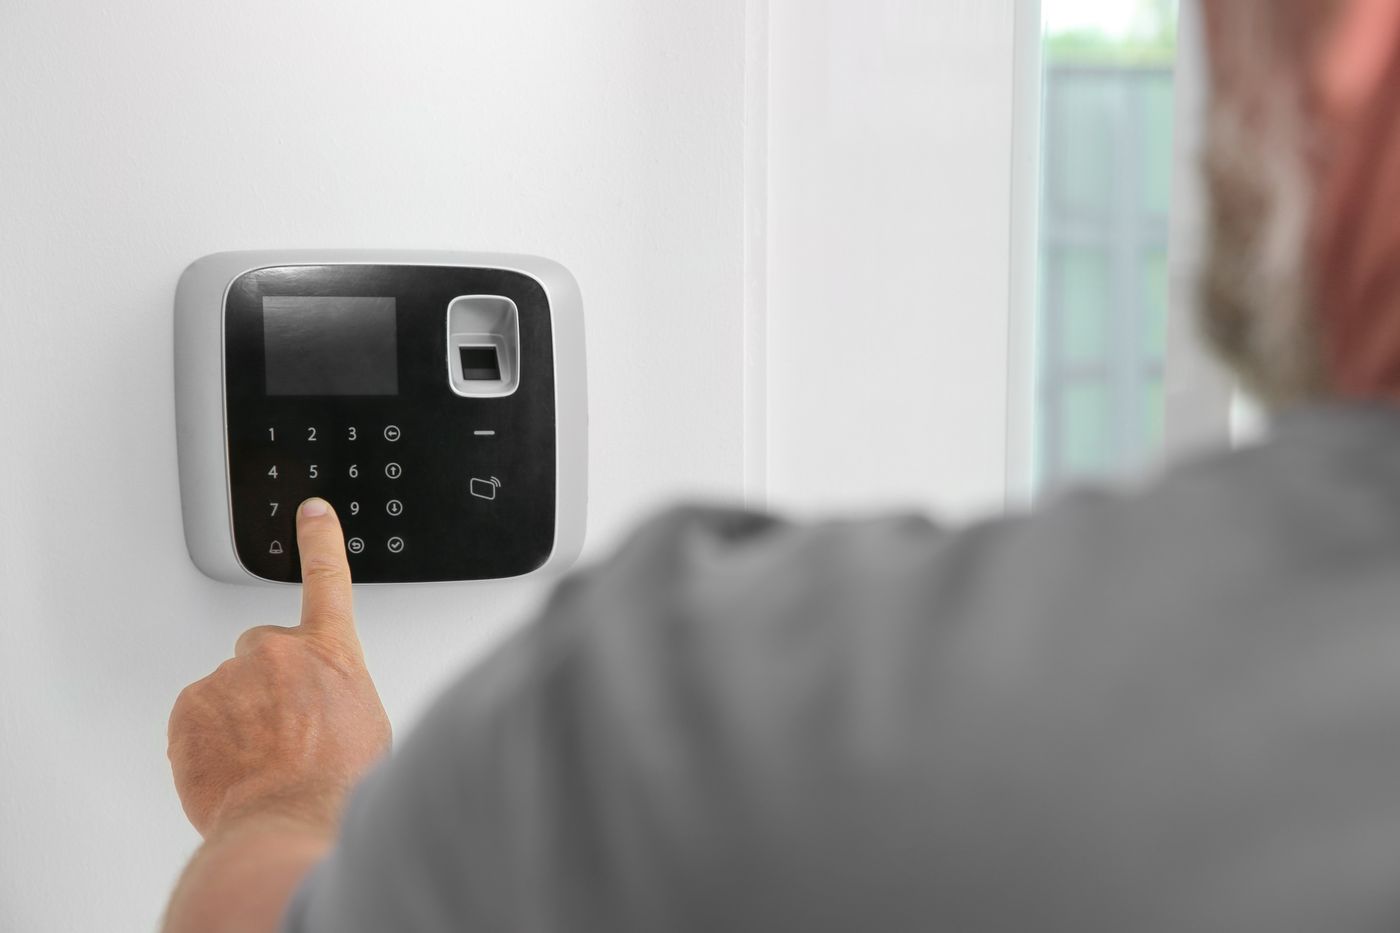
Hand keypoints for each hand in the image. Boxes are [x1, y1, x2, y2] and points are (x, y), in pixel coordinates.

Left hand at [168, 498, 390, 838]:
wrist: (288, 819)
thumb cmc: (335, 784)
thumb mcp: (369, 728)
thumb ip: (343, 694)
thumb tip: (330, 707)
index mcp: (330, 652)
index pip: (328, 580)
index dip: (320, 541)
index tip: (312, 512)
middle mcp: (278, 653)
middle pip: (264, 653)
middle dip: (268, 684)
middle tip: (282, 732)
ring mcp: (230, 678)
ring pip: (228, 692)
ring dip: (238, 720)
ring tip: (262, 764)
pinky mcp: (189, 708)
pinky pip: (196, 721)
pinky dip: (207, 743)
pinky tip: (233, 770)